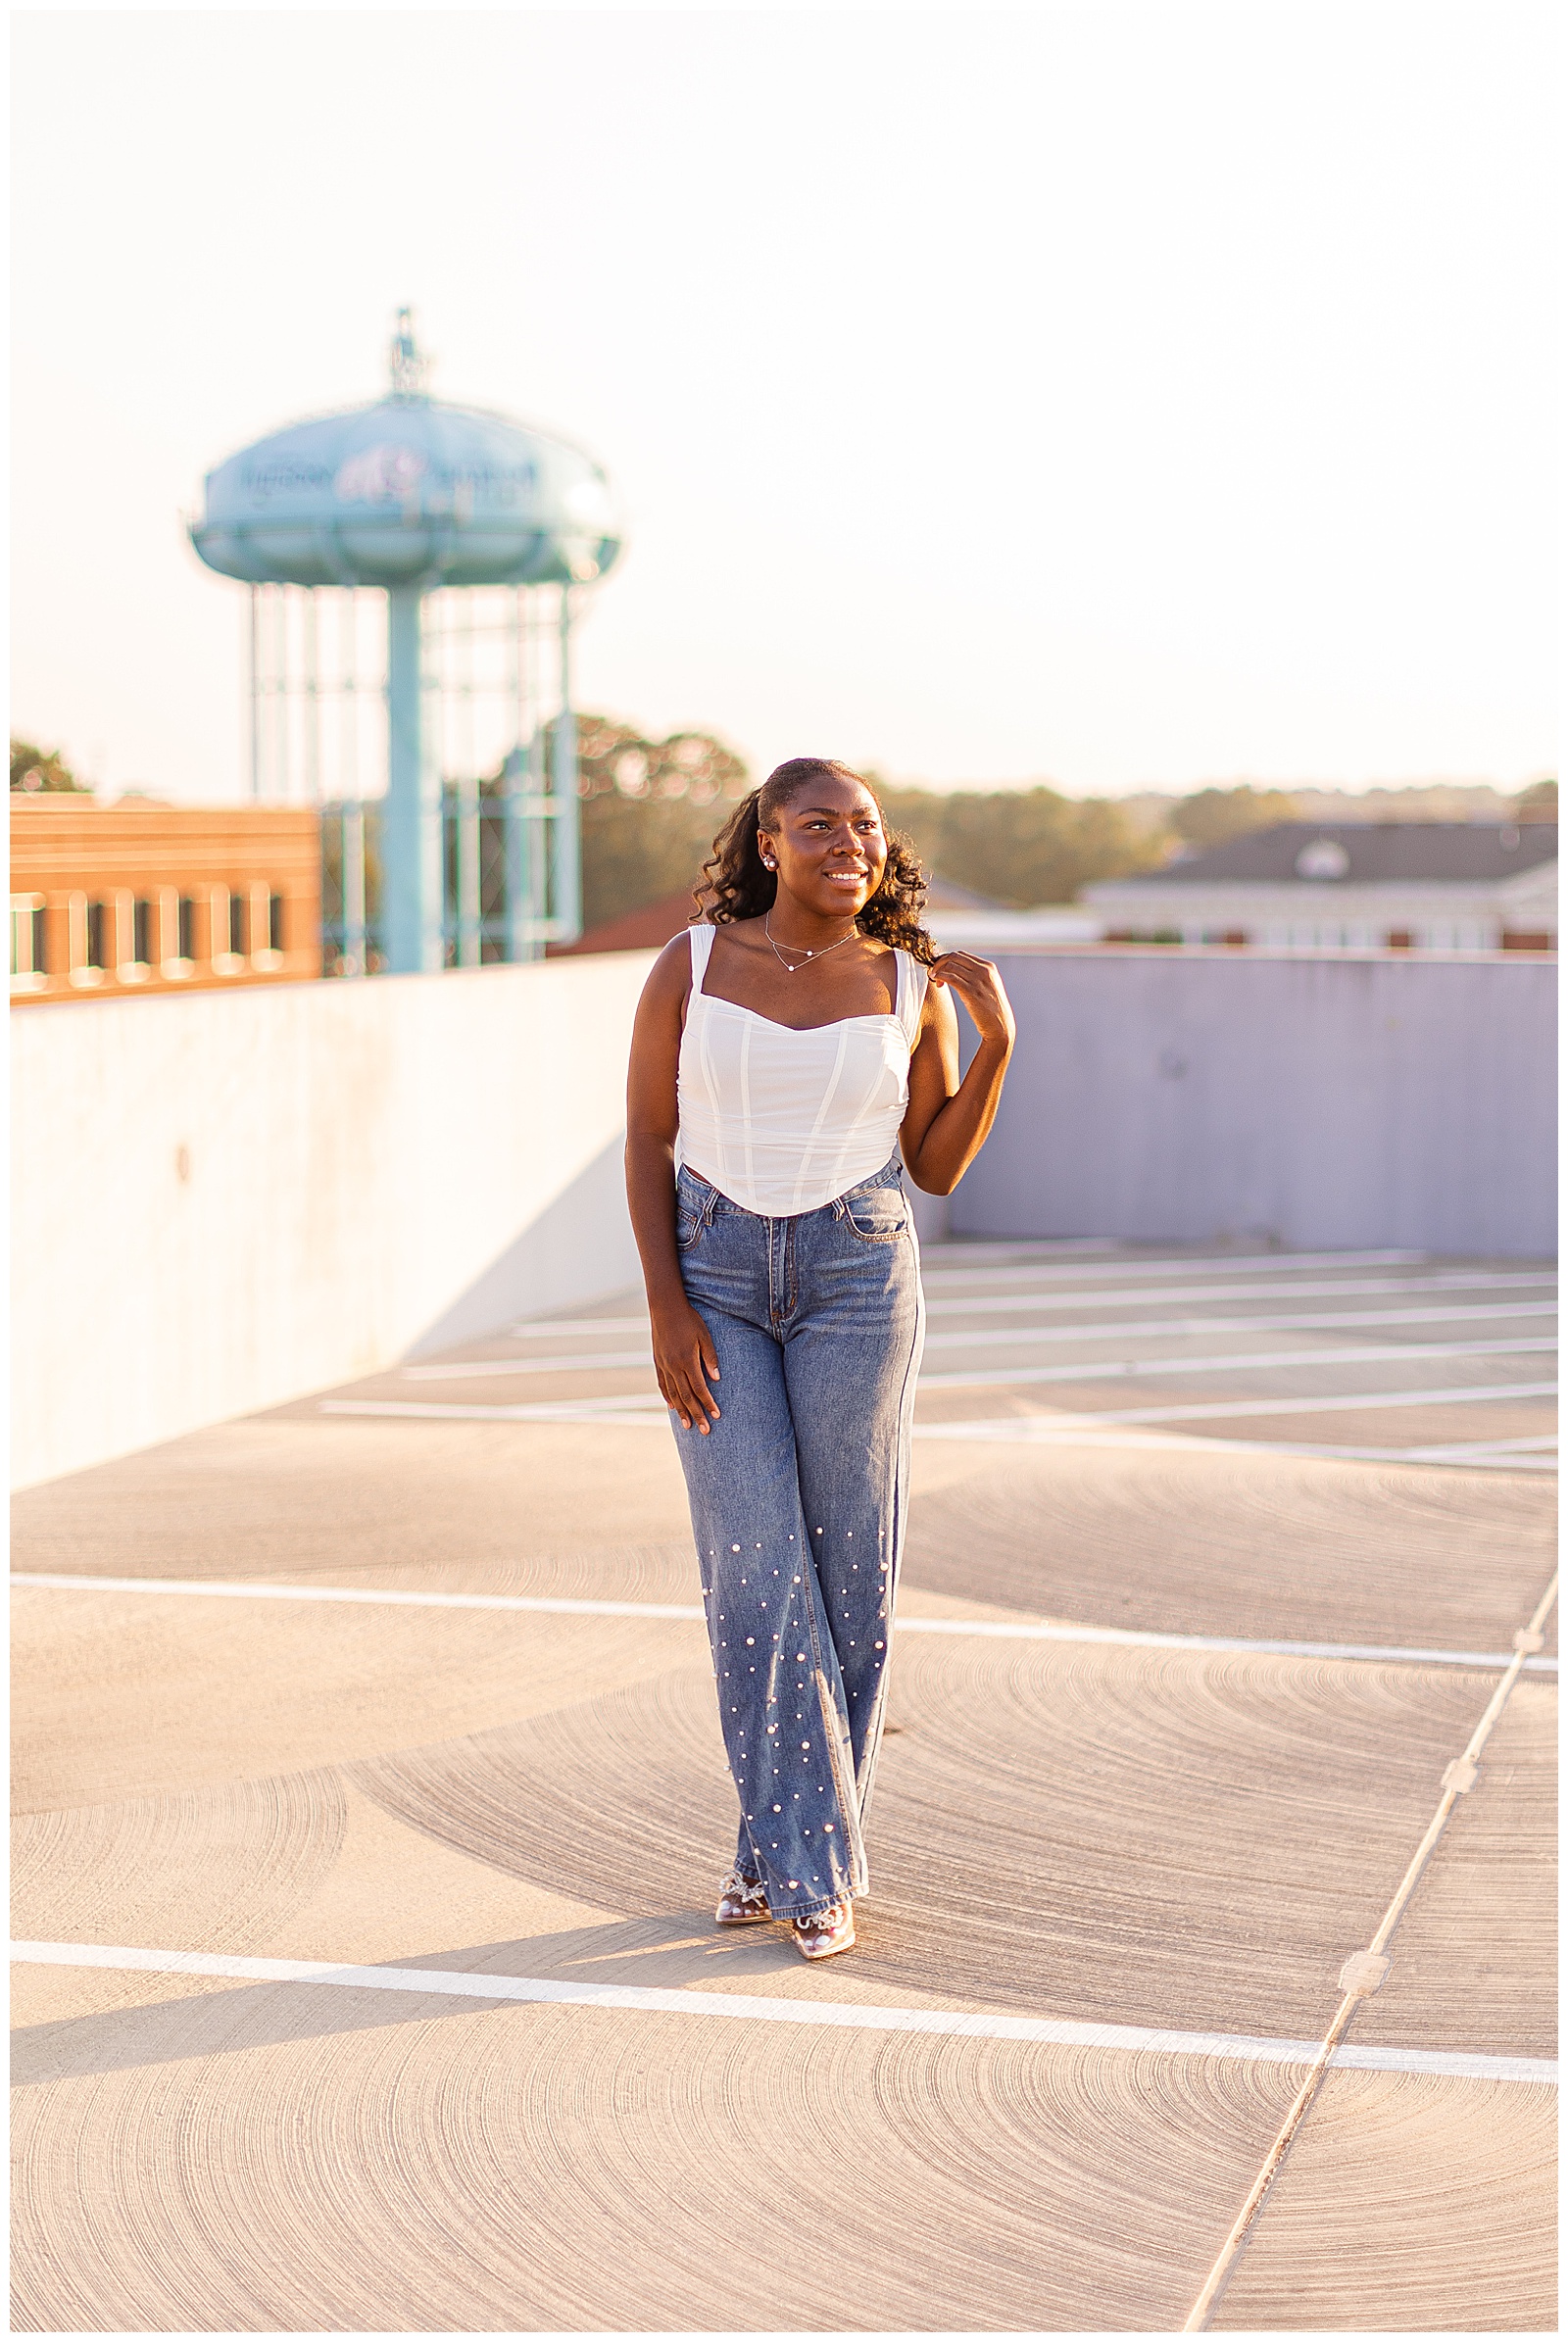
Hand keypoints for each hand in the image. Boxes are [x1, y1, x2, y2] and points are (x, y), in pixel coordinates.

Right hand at [651, 1298, 721, 1431]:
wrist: (665, 1307)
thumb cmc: (689, 1319)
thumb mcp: (704, 1336)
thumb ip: (710, 1358)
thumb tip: (717, 1379)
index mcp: (687, 1361)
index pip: (700, 1389)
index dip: (708, 1403)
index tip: (716, 1416)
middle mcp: (673, 1366)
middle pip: (686, 1396)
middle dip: (696, 1414)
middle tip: (705, 1430)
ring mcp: (663, 1365)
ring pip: (673, 1394)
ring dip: (681, 1411)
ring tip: (688, 1425)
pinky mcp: (658, 1361)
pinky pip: (662, 1384)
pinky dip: (667, 1397)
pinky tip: (672, 1406)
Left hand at [928, 951, 1016, 1050]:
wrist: (1000, 1026)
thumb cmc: (991, 1011)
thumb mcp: (988, 987)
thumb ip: (976, 977)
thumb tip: (958, 972)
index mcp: (988, 967)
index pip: (961, 955)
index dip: (947, 960)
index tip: (940, 970)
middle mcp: (984, 970)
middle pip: (954, 956)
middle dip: (940, 962)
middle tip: (933, 973)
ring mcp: (978, 980)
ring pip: (950, 965)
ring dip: (938, 970)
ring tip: (935, 981)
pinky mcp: (971, 991)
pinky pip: (950, 977)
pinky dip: (940, 977)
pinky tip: (937, 984)